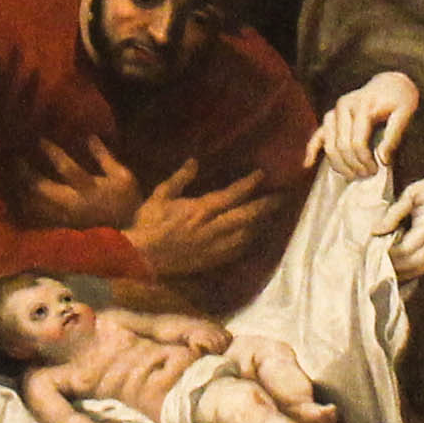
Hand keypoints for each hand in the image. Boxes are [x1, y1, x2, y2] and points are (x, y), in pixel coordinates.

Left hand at [15, 134, 144, 229]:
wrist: (130, 232)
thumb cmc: (127, 201)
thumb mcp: (123, 176)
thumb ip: (105, 157)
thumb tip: (90, 137)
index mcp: (90, 189)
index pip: (67, 169)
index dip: (52, 153)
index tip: (39, 140)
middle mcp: (73, 204)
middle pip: (42, 188)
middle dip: (26, 173)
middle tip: (16, 158)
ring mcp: (64, 218)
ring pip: (35, 205)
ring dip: (22, 189)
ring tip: (11, 175)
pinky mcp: (60, 228)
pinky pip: (37, 218)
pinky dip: (25, 207)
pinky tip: (18, 196)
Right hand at [126, 160, 286, 282]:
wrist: (142, 258)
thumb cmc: (148, 224)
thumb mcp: (160, 196)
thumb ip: (179, 179)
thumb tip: (194, 161)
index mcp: (201, 209)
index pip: (232, 194)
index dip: (249, 184)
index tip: (262, 175)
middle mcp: (212, 227)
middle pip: (247, 215)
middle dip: (265, 205)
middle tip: (281, 197)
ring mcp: (214, 246)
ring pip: (246, 233)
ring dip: (260, 223)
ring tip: (272, 214)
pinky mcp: (212, 260)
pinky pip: (237, 250)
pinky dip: (249, 241)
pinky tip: (254, 235)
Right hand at [315, 72, 418, 182]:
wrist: (390, 84)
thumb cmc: (400, 100)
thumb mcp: (405, 113)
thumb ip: (394, 135)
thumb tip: (383, 160)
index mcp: (362, 106)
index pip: (357, 142)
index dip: (365, 160)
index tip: (376, 170)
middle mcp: (343, 106)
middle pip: (341, 146)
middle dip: (353, 165)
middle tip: (367, 174)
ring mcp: (334, 112)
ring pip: (329, 145)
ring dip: (339, 164)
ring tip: (353, 175)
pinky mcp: (330, 117)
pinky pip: (318, 134)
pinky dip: (312, 149)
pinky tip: (307, 164)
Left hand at [374, 161, 423, 277]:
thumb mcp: (417, 191)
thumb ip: (394, 212)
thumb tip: (375, 232)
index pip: (402, 251)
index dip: (385, 254)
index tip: (370, 249)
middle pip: (410, 266)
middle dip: (391, 266)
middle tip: (373, 260)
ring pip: (421, 271)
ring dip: (402, 271)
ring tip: (384, 264)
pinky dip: (415, 268)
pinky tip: (402, 263)